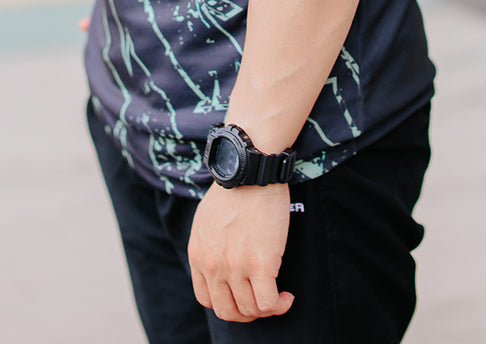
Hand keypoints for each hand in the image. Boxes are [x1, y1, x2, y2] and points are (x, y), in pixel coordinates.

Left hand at [188, 181, 293, 322]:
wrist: (250, 171)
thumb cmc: (234, 189)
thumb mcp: (205, 220)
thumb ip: (208, 245)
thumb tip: (220, 260)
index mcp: (198, 255)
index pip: (207, 299)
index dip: (227, 303)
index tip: (242, 296)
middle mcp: (213, 266)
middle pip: (227, 310)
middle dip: (246, 313)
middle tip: (261, 302)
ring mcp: (236, 267)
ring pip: (250, 310)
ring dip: (265, 310)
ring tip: (277, 299)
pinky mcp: (261, 264)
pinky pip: (268, 303)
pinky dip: (279, 306)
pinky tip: (286, 297)